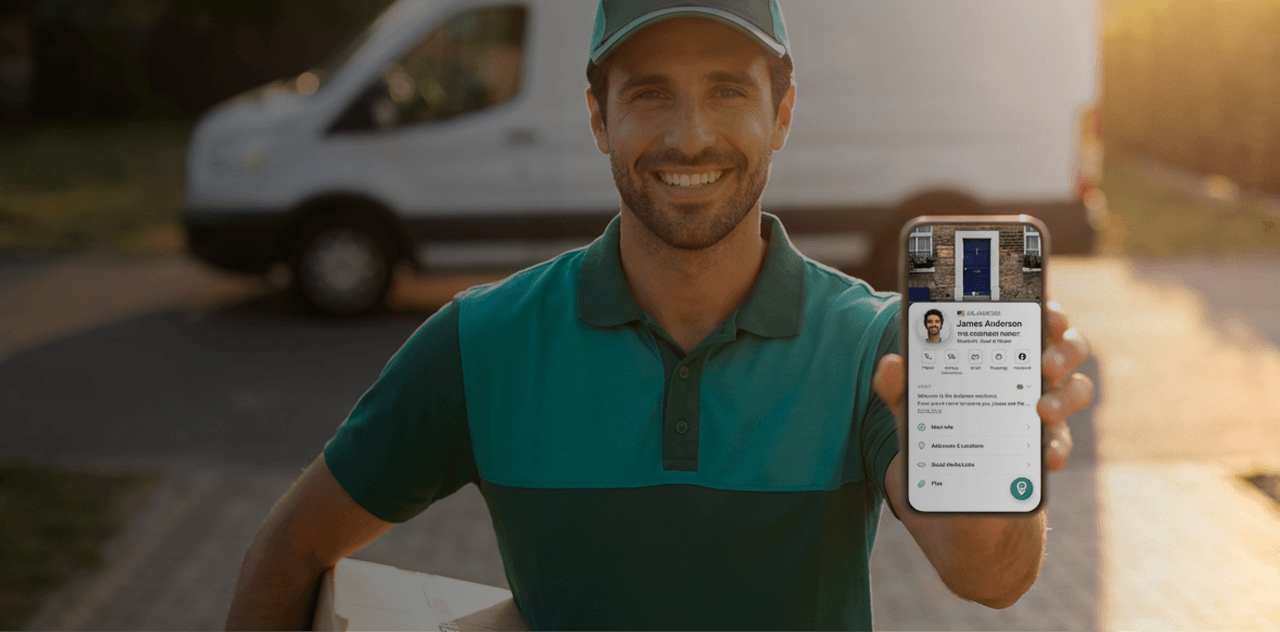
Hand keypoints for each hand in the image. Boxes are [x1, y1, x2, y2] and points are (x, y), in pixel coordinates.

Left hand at [873, 301, 1094, 471]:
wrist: (942, 469)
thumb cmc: (936, 414)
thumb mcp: (912, 399)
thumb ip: (898, 383)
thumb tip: (890, 365)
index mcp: (1007, 346)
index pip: (1037, 317)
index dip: (1049, 311)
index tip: (1047, 313)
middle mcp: (1034, 370)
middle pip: (1069, 348)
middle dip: (1064, 351)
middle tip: (1046, 363)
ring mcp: (1046, 404)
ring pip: (1077, 391)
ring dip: (1066, 398)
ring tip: (1043, 410)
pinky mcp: (1046, 441)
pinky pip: (1062, 441)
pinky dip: (1058, 448)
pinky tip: (1048, 457)